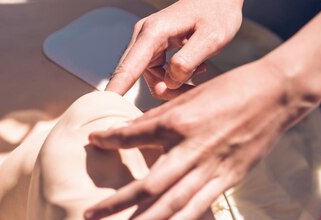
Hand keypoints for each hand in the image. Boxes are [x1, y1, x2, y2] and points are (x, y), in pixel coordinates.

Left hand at [85, 59, 315, 219]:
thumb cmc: (231, 90)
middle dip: (116, 203)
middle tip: (89, 216)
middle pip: (148, 184)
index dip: (111, 140)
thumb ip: (159, 117)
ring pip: (172, 202)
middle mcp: (190, 149)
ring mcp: (210, 168)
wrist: (275, 96)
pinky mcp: (228, 180)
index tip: (92, 143)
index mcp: (178, 122)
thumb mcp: (190, 97)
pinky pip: (200, 205)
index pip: (134, 135)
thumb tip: (128, 129)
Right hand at [106, 0, 242, 99]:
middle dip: (166, 90)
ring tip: (200, 71)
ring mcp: (147, 43)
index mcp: (153, 33)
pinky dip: (176, 77)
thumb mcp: (211, 38)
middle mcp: (144, 37)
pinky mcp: (154, 48)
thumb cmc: (217, 13)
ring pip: (153, 79)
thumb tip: (169, 81)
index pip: (129, 68)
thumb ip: (188, 61)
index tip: (103, 107)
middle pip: (141, 78)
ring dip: (175, 84)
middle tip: (194, 87)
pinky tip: (197, 67)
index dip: (117, 89)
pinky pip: (159, 74)